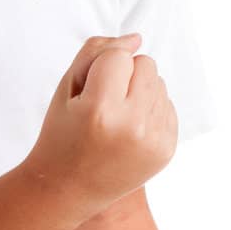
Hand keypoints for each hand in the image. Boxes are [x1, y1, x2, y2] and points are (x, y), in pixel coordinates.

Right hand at [23, 34, 178, 216]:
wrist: (68, 190)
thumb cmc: (62, 133)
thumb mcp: (66, 88)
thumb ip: (97, 52)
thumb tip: (137, 38)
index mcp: (100, 109)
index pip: (119, 55)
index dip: (100, 67)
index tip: (88, 90)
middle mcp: (131, 126)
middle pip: (146, 63)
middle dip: (125, 75)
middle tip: (103, 102)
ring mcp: (153, 140)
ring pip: (159, 82)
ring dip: (139, 91)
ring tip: (115, 118)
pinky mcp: (166, 150)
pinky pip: (168, 105)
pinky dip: (149, 111)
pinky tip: (128, 131)